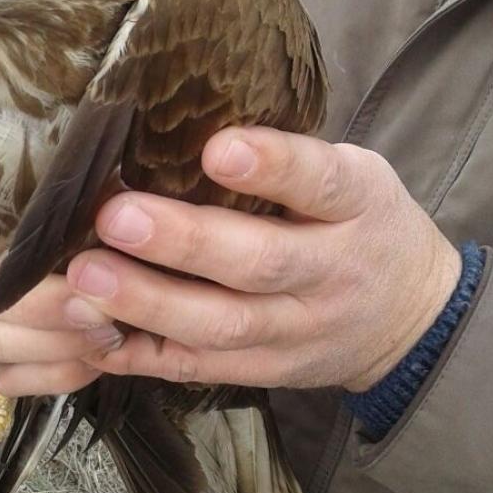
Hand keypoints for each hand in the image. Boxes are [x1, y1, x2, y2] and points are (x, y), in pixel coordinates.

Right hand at [0, 131, 115, 395]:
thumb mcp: (4, 131)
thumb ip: (39, 157)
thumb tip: (114, 194)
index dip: (23, 254)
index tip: (88, 265)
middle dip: (43, 311)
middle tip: (105, 311)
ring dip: (47, 349)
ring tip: (106, 337)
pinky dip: (36, 374)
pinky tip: (85, 363)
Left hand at [62, 126, 461, 392]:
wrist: (406, 318)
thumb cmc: (358, 223)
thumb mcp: (353, 175)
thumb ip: (288, 157)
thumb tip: (181, 121)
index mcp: (357, 207)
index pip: (321, 183)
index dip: (272, 167)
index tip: (219, 149)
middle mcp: (331, 273)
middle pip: (259, 263)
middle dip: (183, 242)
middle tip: (116, 217)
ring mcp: (298, 332)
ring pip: (222, 327)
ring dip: (147, 303)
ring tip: (85, 276)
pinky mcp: (266, 372)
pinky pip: (198, 368)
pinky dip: (140, 352)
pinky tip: (90, 328)